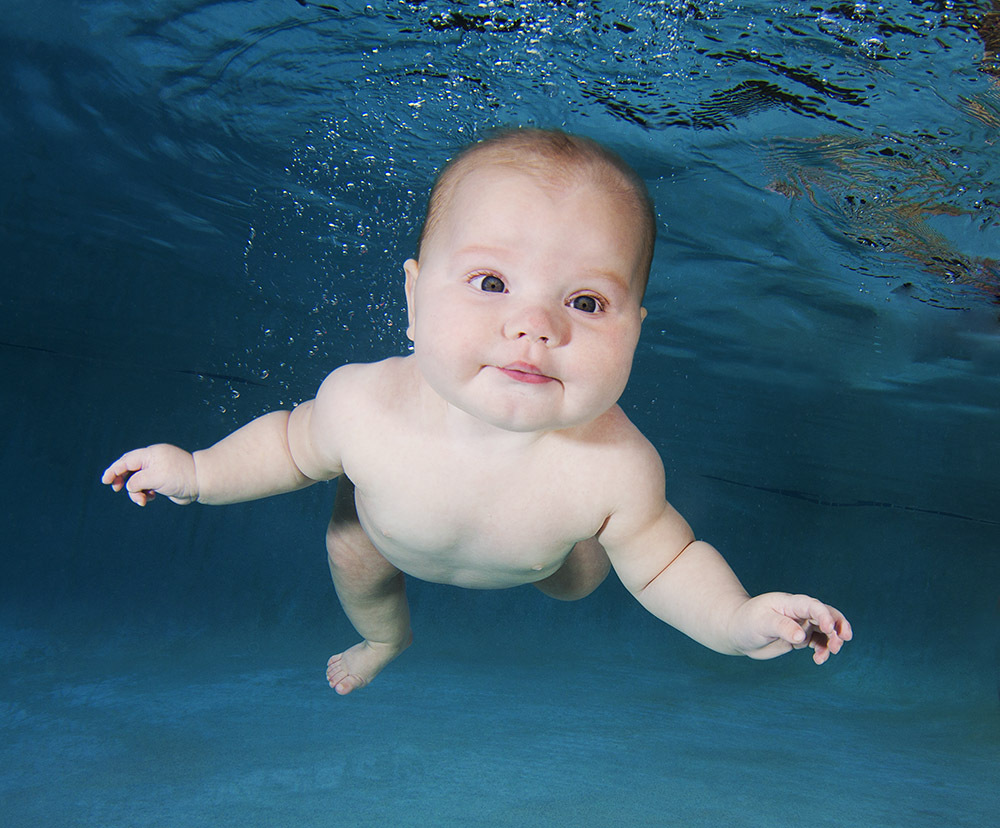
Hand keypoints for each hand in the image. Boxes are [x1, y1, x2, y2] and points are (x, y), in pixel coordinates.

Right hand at [101, 444, 198, 505]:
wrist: (200, 483)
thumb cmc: (179, 477)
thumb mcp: (153, 478)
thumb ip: (136, 481)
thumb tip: (130, 487)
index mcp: (151, 454)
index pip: (127, 460)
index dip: (114, 470)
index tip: (105, 481)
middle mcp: (154, 460)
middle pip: (130, 469)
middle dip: (122, 480)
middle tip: (116, 489)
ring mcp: (158, 471)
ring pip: (138, 481)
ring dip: (136, 492)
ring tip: (143, 500)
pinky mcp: (163, 481)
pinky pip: (147, 487)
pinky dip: (145, 493)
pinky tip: (150, 498)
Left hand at [728, 592, 851, 664]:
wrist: (737, 631)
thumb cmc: (746, 622)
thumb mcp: (762, 623)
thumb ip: (782, 627)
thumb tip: (802, 636)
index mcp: (790, 603)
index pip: (813, 606)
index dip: (825, 616)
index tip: (829, 629)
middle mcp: (799, 612)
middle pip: (826, 615)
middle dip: (837, 627)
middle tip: (839, 643)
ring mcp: (801, 624)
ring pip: (825, 631)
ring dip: (832, 641)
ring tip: (829, 654)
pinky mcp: (799, 637)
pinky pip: (818, 642)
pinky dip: (823, 650)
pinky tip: (818, 659)